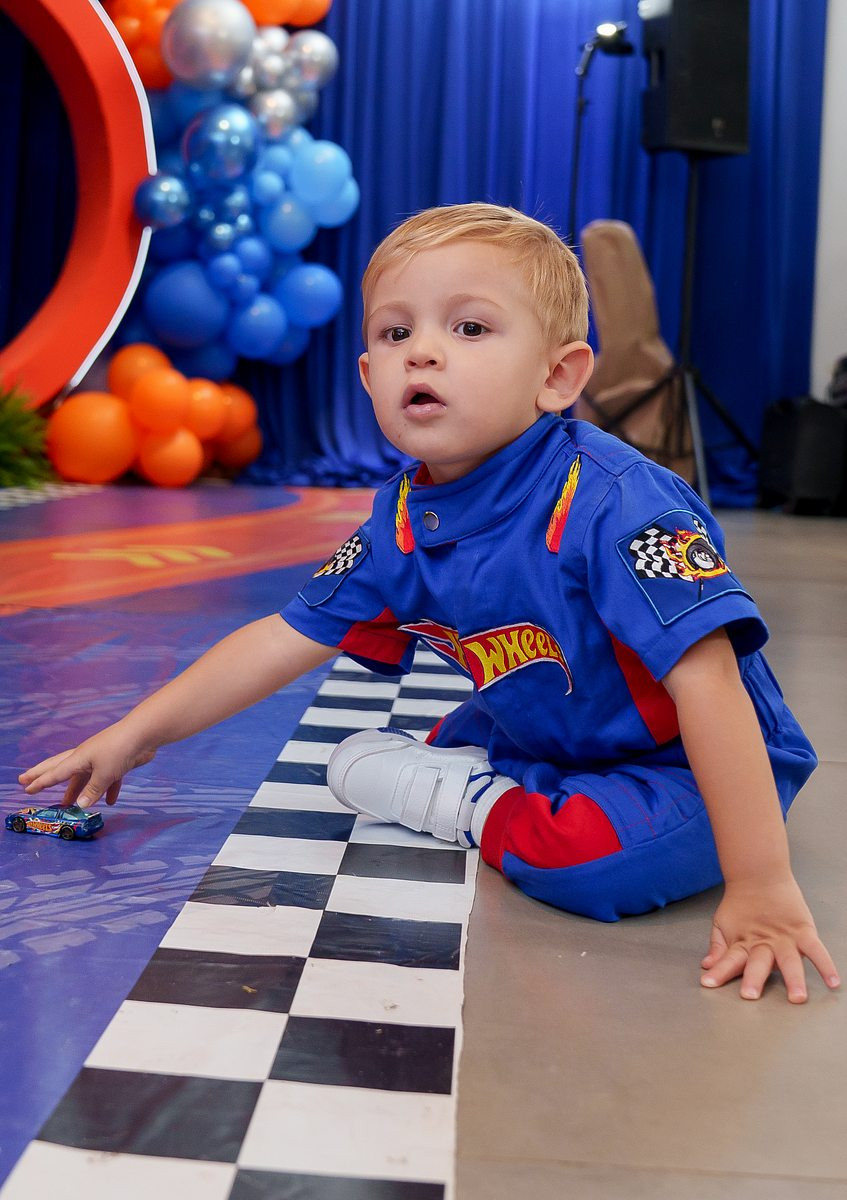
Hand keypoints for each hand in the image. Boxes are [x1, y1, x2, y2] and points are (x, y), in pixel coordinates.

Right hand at [18, 723, 154, 808]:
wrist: (143, 734)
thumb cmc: (119, 751)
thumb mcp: (104, 775)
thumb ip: (92, 791)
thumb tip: (79, 805)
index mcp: (78, 759)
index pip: (55, 773)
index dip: (40, 782)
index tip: (25, 787)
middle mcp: (85, 757)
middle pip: (60, 768)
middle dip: (44, 776)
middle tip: (25, 780)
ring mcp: (100, 758)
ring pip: (84, 777)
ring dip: (76, 789)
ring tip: (67, 802)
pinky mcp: (116, 761)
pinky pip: (108, 778)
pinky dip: (107, 789)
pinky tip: (110, 802)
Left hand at [701, 875, 840, 1002]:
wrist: (758, 874)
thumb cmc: (740, 903)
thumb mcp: (722, 923)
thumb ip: (717, 947)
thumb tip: (707, 966)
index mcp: (743, 943)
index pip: (729, 960)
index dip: (719, 971)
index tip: (707, 983)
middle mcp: (764, 944)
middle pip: (758, 964)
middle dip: (753, 979)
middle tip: (749, 995)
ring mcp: (784, 938)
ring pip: (789, 961)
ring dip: (793, 979)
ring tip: (797, 996)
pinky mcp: (802, 931)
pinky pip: (816, 950)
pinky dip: (825, 965)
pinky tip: (832, 981)